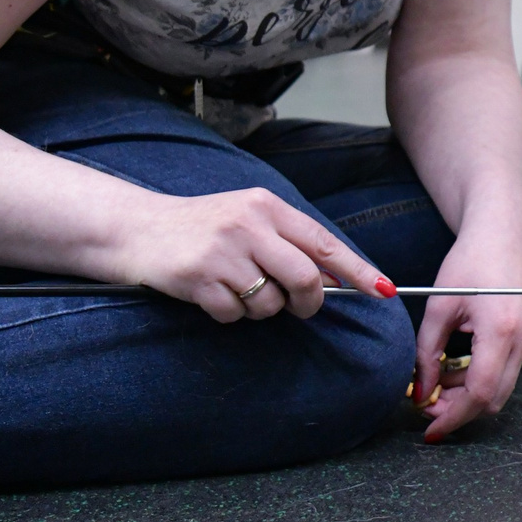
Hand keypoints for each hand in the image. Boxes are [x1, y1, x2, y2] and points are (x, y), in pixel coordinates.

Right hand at [119, 187, 388, 323]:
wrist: (136, 228)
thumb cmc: (201, 227)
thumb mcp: (247, 219)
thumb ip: (287, 241)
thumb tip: (334, 277)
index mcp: (267, 206)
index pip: (323, 243)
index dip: (357, 270)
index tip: (384, 290)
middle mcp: (248, 224)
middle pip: (305, 278)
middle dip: (308, 302)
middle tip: (298, 307)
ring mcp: (223, 251)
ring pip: (271, 302)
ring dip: (261, 309)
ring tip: (236, 288)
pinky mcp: (199, 277)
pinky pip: (235, 315)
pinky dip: (229, 314)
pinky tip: (211, 294)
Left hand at [412, 238, 521, 439]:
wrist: (500, 236)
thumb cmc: (470, 262)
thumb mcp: (439, 307)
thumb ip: (426, 353)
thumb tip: (418, 391)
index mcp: (500, 331)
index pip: (480, 392)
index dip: (453, 417)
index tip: (430, 429)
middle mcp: (521, 340)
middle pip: (492, 399)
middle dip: (458, 410)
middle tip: (425, 404)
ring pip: (498, 390)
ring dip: (466, 395)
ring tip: (434, 382)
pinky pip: (502, 373)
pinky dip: (477, 379)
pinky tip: (452, 368)